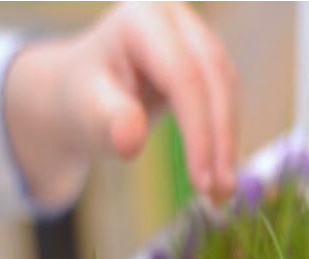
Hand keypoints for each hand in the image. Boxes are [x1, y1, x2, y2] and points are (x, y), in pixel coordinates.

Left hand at [4, 2, 237, 208]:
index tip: (202, 182)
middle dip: (221, 139)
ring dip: (228, 141)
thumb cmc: (82, 104)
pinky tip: (220, 168)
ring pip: (227, 89)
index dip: (199, 132)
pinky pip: (225, 97)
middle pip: (215, 78)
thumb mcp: (87, 114)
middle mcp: (174, 17)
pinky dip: (225, 135)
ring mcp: (194, 33)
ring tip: (222, 188)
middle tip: (222, 191)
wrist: (80, 94)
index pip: (183, 78)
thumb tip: (130, 140)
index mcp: (141, 18)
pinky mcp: (205, 57)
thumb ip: (108, 122)